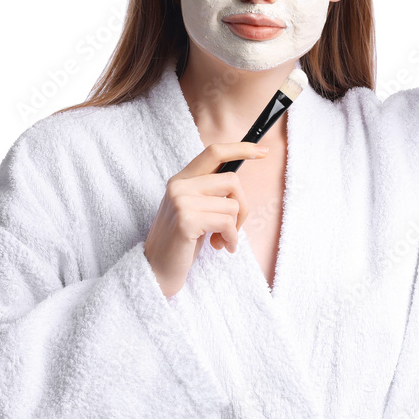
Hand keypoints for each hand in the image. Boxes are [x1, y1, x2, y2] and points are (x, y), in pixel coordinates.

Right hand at [143, 142, 267, 297]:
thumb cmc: (181, 243)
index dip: (241, 148)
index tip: (263, 151)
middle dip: (243, 208)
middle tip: (234, 228)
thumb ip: (210, 194)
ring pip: (232, 204)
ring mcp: (181, 201)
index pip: (214, 152)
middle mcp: (179, 185)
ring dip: (235, 228)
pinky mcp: (186, 220)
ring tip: (222, 241)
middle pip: (232, 180)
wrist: (155, 270)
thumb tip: (237, 184)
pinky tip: (222, 247)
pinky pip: (227, 223)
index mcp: (181, 179)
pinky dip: (231, 238)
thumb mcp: (194, 211)